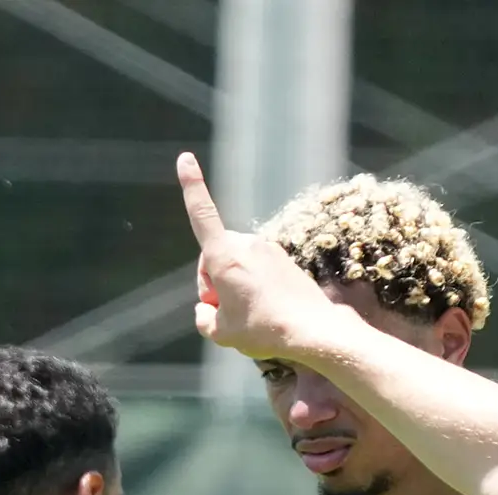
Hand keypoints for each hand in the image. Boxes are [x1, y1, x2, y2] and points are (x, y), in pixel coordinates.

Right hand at [179, 151, 335, 360]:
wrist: (313, 331)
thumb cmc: (263, 330)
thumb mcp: (219, 333)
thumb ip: (203, 317)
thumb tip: (208, 309)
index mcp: (225, 257)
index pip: (202, 215)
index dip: (191, 187)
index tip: (185, 158)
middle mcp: (246, 245)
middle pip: (213, 256)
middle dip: (212, 281)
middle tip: (226, 311)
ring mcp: (267, 249)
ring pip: (233, 263)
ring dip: (232, 284)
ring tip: (249, 313)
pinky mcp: (281, 258)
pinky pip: (253, 269)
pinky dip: (251, 286)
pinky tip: (264, 308)